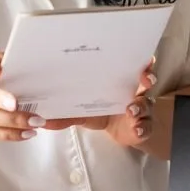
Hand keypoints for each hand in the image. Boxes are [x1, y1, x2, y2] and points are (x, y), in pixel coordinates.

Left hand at [41, 60, 156, 149]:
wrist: (119, 132)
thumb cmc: (103, 113)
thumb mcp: (82, 112)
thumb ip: (65, 115)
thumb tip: (41, 120)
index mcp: (122, 82)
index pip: (134, 66)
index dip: (140, 61)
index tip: (142, 58)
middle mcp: (136, 93)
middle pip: (147, 81)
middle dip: (147, 78)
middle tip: (144, 80)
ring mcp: (142, 110)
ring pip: (147, 104)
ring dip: (140, 106)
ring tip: (132, 110)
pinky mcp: (143, 127)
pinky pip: (146, 126)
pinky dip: (141, 127)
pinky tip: (135, 129)